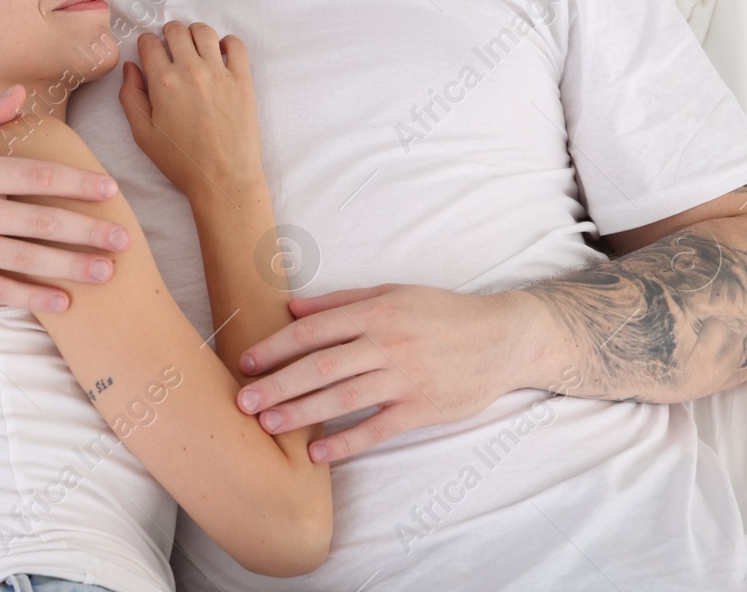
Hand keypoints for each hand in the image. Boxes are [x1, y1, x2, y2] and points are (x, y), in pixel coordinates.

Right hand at [0, 85, 129, 313]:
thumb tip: (20, 93)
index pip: (37, 177)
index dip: (77, 184)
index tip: (110, 191)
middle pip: (41, 223)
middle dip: (87, 232)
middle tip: (125, 240)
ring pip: (26, 260)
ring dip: (71, 268)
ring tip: (106, 273)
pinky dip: (31, 298)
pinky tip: (62, 304)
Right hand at [118, 21, 264, 199]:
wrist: (223, 179)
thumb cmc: (181, 162)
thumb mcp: (142, 134)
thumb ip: (130, 97)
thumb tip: (131, 68)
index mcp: (163, 83)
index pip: (149, 42)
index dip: (145, 44)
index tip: (150, 54)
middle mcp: (191, 71)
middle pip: (176, 30)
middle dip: (168, 34)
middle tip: (171, 49)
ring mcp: (219, 72)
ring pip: (204, 31)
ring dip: (194, 34)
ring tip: (194, 49)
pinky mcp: (242, 79)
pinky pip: (236, 44)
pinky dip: (226, 43)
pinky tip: (220, 55)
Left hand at [234, 284, 545, 461]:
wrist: (503, 337)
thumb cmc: (441, 313)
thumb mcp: (392, 294)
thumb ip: (341, 302)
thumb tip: (292, 308)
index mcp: (376, 311)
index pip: (314, 330)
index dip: (276, 346)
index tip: (245, 361)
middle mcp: (387, 343)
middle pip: (321, 365)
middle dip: (277, 384)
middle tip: (242, 401)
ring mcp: (406, 378)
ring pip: (344, 397)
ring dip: (302, 413)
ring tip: (269, 425)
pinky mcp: (424, 408)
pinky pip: (378, 428)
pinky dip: (347, 442)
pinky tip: (318, 453)